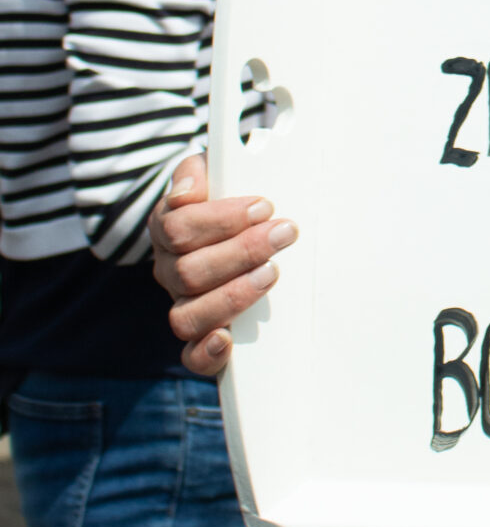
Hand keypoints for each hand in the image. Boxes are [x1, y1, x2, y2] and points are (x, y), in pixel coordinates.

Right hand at [147, 154, 296, 378]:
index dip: (221, 219)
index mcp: (167, 231)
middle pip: (188, 272)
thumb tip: (187, 193)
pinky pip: (191, 356)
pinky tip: (228, 338)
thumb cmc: (230, 196)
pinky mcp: (203, 338)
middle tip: (284, 233)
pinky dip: (207, 352)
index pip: (178, 227)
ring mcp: (184, 306)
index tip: (264, 206)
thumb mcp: (214, 171)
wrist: (241, 229)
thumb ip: (198, 170)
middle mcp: (170, 272)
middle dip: (241, 251)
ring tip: (272, 272)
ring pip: (187, 315)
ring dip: (232, 295)